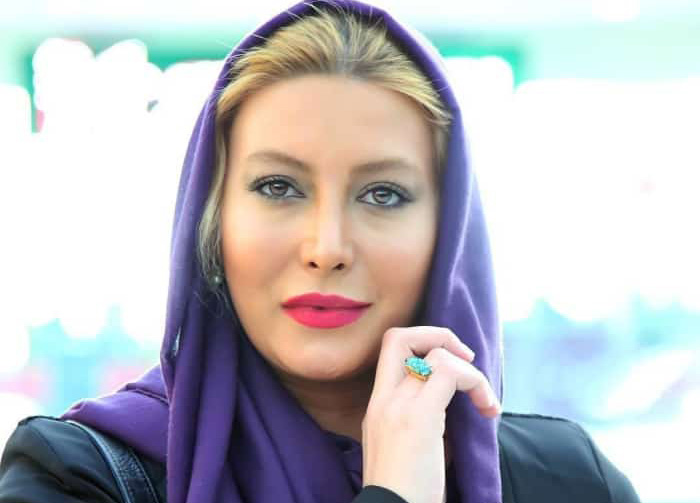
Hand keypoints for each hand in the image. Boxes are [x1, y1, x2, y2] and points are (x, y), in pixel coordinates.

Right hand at [361, 326, 500, 502]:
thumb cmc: (407, 492)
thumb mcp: (409, 448)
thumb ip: (424, 418)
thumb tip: (456, 400)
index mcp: (377, 406)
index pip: (390, 350)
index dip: (422, 343)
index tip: (450, 364)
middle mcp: (382, 400)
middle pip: (398, 337)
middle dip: (438, 335)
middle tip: (466, 358)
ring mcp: (398, 406)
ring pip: (437, 355)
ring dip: (471, 373)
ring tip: (485, 402)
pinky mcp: (419, 416)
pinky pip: (451, 373)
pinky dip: (476, 384)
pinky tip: (488, 409)